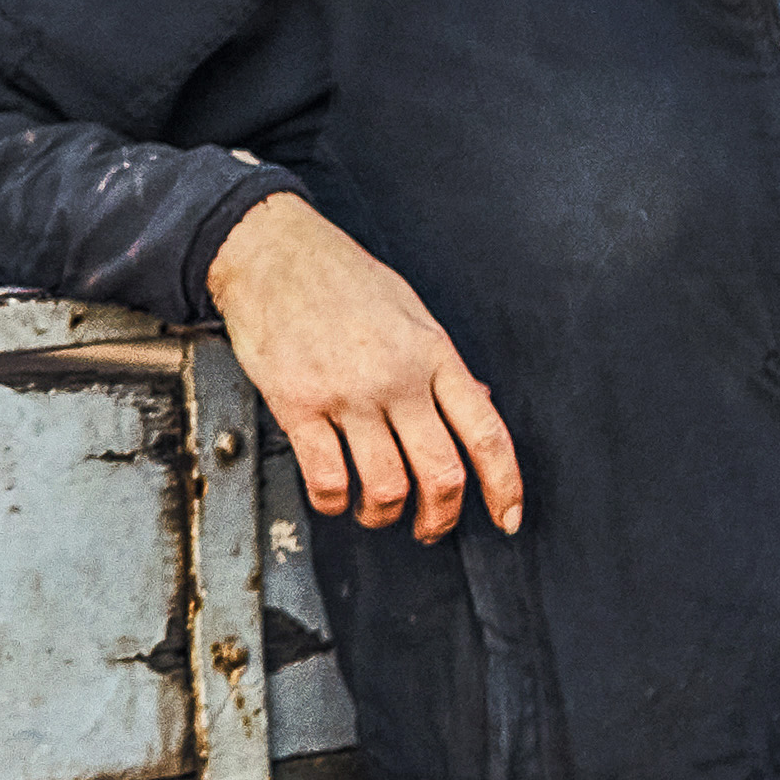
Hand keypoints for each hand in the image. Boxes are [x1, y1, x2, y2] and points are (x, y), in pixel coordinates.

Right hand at [208, 191, 522, 542]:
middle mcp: (397, 378)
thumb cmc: (340, 276)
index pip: (485, 433)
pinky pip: (328, 479)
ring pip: (387, 487)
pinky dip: (334, 502)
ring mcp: (348, 394)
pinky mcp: (299, 405)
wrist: (271, 251)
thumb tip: (480, 399)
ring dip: (384, 514)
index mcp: (433, 353)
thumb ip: (443, 363)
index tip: (507, 518)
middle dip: (440, 517)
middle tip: (430, 528)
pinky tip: (334, 496)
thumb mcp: (410, 310)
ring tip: (375, 510)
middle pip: (441, 474)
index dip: (504, 486)